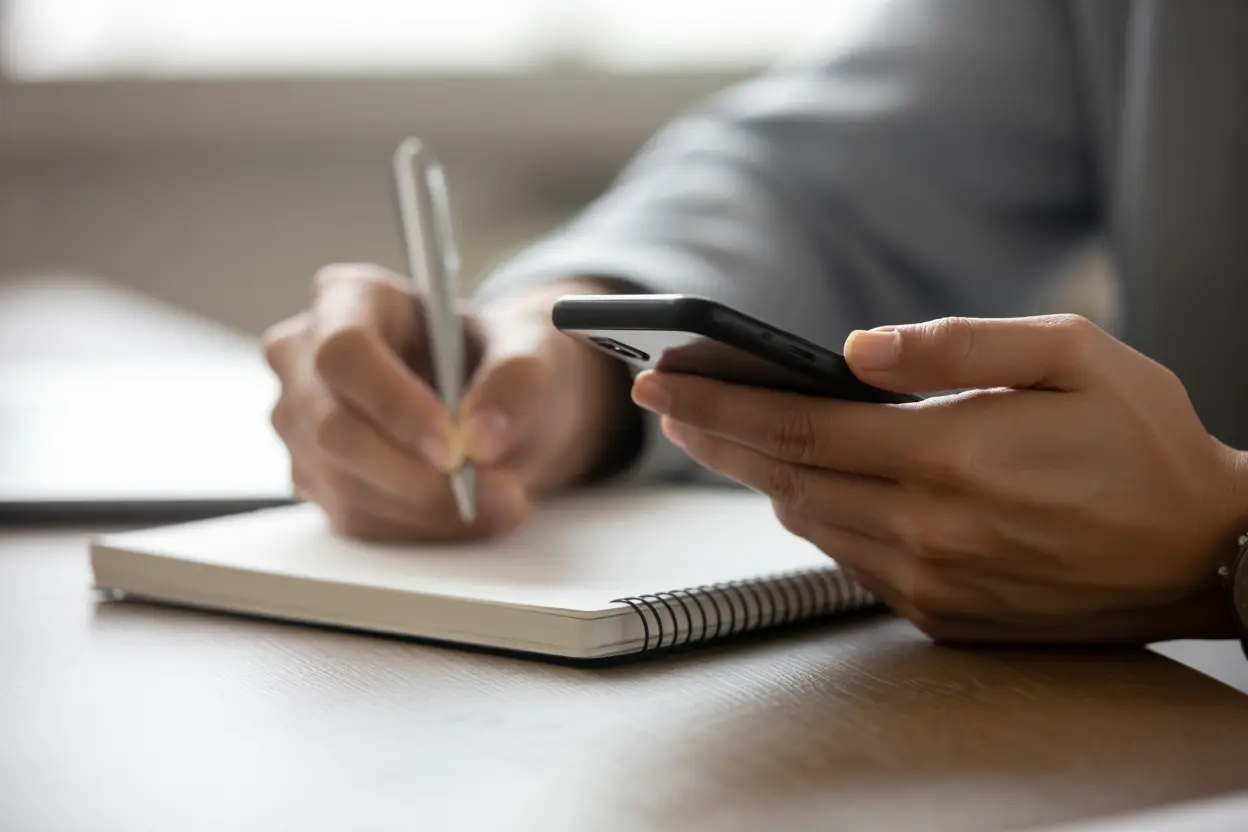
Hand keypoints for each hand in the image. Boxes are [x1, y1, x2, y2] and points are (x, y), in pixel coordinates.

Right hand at [263, 264, 633, 540]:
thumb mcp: (530, 349)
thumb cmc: (499, 359)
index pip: (345, 352)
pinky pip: (358, 519)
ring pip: (345, 485)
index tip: (452, 447)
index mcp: (349, 298)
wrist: (494, 402)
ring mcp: (301, 422)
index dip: (392, 404)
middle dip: (416, 476)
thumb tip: (483, 437)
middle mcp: (305, 357)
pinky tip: (472, 515)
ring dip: (430, 509)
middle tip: (497, 491)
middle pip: (334, 429)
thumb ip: (517, 378)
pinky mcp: (314, 478)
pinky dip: (421, 528)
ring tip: (505, 504)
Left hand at [632, 314, 1247, 643]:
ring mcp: (932, 583)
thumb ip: (956, 343)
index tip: (659, 383)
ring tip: (735, 432)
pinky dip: (818, 516)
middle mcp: (928, 530)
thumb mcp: (1073, 355)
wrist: (1204, 553)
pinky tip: (813, 484)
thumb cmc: (1144, 441)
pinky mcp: (942, 617)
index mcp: (949, 455)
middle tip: (667, 403)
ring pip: (809, 522)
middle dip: (716, 435)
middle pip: (783, 478)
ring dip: (765, 476)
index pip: (796, 426)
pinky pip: (848, 560)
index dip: (718, 402)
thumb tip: (854, 348)